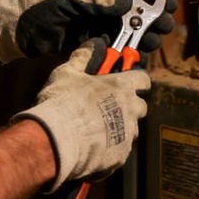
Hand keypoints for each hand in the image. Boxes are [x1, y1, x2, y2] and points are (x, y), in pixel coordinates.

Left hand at [0, 0, 176, 63]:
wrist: (12, 29)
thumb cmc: (36, 5)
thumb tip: (128, 2)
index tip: (167, 1)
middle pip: (131, 3)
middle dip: (149, 14)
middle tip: (166, 25)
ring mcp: (93, 16)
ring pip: (124, 23)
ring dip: (140, 32)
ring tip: (155, 42)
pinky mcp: (88, 35)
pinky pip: (111, 39)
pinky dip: (124, 46)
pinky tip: (137, 53)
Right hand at [12, 39, 150, 191]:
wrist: (55, 140)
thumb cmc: (62, 102)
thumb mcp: (68, 72)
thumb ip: (84, 56)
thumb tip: (95, 42)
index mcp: (121, 87)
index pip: (143, 79)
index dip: (137, 80)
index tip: (130, 81)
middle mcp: (130, 110)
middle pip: (141, 107)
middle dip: (129, 106)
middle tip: (109, 107)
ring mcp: (127, 134)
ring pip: (132, 130)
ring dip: (121, 128)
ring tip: (98, 129)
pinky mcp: (120, 156)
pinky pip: (120, 151)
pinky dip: (110, 148)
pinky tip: (92, 146)